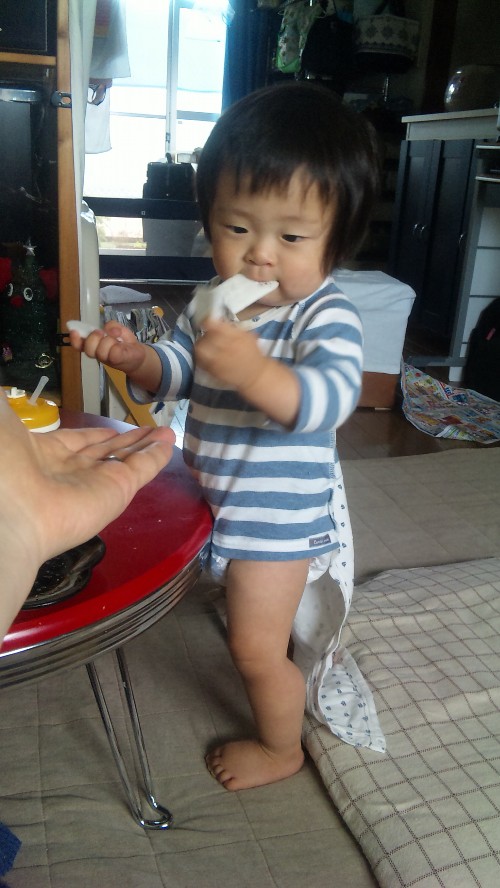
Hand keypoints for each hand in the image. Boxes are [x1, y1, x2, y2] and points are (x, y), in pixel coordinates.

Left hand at [0, 389, 174, 640]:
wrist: (6, 510)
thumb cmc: (0, 459)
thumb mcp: (1, 417)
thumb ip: (12, 402)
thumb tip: (8, 389)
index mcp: (40, 455)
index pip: (75, 442)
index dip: (95, 434)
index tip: (112, 427)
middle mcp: (69, 472)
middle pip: (105, 452)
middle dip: (127, 440)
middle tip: (148, 428)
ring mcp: (94, 484)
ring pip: (126, 459)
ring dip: (145, 445)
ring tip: (165, 432)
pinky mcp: (117, 493)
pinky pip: (141, 470)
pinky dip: (156, 457)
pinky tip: (168, 442)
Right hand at [69, 321, 147, 376]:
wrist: (138, 355)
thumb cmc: (123, 341)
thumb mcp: (117, 328)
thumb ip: (111, 325)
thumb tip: (108, 330)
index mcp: (94, 345)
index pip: (80, 345)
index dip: (75, 340)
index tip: (74, 331)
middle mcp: (98, 353)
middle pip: (88, 348)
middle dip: (94, 338)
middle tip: (102, 333)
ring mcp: (108, 359)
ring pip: (100, 351)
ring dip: (107, 341)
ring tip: (116, 339)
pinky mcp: (119, 360)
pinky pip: (113, 353)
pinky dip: (117, 345)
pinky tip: (122, 344)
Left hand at [195, 317, 300, 427]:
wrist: (256, 375)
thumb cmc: (252, 354)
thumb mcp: (247, 336)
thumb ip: (233, 328)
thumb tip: (218, 320)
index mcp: (235, 336)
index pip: (214, 325)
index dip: (207, 321)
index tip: (206, 322)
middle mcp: (226, 347)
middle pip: (206, 336)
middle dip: (205, 335)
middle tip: (207, 336)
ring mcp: (218, 360)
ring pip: (200, 348)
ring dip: (200, 345)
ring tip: (204, 346)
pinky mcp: (214, 370)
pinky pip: (200, 361)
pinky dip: (200, 357)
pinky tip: (205, 356)